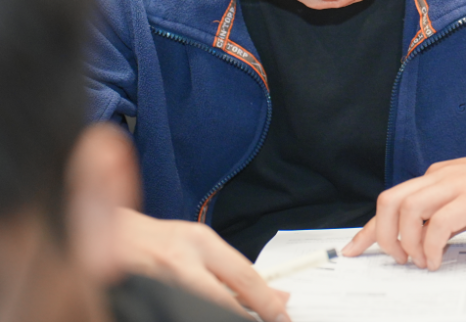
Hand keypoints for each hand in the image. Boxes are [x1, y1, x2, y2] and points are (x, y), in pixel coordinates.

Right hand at [110, 207, 290, 320]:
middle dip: (248, 315)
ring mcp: (158, 280)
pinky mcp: (140, 297)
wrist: (103, 233)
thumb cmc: (153, 241)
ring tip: (237, 317)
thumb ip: (231, 270)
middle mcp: (179, 261)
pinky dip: (192, 313)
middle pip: (222, 301)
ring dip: (221, 314)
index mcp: (198, 242)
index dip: (268, 302)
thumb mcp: (196, 245)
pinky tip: (199, 314)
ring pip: (200, 308)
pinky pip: (175, 311)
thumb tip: (275, 295)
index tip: (282, 315)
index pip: (245, 277)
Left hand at [343, 144, 465, 270]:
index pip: (394, 200)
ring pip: (406, 209)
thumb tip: (433, 240)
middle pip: (390, 200)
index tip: (356, 248)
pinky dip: (430, 246)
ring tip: (418, 261)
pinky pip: (438, 223)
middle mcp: (444, 176)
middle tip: (396, 259)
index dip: (370, 228)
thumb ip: (453, 214)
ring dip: (405, 242)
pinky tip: (437, 259)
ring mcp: (459, 184)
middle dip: (383, 235)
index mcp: (442, 175)